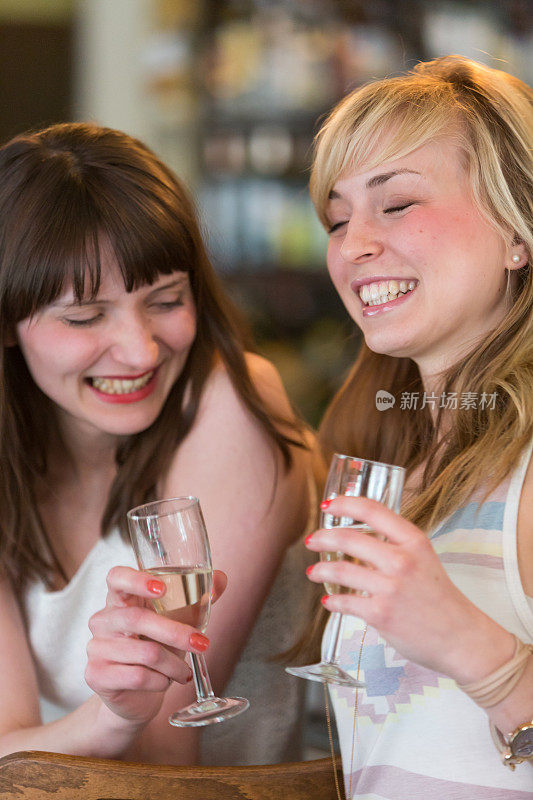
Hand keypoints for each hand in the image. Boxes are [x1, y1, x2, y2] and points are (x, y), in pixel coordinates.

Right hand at [85, 566, 226, 724]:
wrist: (137, 697)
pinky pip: (137, 676)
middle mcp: (103, 619)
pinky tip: (165, 682)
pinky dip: (160, 681)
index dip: (136, 579)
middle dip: (176, 632)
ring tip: (185, 673)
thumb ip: (198, 598)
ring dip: (174, 665)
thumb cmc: (157, 648)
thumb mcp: (178, 622)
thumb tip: (220, 578)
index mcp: (121, 599)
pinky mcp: (96, 675)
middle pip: (137, 618)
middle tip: (202, 643)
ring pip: (144, 652)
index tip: (162, 588)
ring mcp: (96, 647)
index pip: (116, 577)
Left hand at [305, 497, 512, 682]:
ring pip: (340, 571)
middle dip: (323, 538)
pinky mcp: (381, 614)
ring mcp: (390, 588)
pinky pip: (345, 602)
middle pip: (348, 538)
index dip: (344, 503)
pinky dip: (332, 601)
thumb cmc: (441, 598)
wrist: (462, 638)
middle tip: (312, 541)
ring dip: (321, 570)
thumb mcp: (424, 559)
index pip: (372, 510)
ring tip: (313, 572)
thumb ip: (395, 546)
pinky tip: (329, 601)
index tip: (329, 505)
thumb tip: (357, 539)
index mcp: (414, 540)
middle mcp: (402, 560)